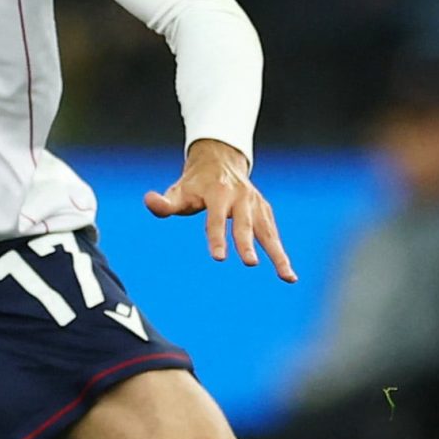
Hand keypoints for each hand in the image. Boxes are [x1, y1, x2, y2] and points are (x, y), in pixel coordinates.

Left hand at [144, 140, 296, 281]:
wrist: (221, 161)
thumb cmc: (195, 184)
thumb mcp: (178, 190)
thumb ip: (164, 203)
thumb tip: (149, 201)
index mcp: (218, 193)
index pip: (216, 219)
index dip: (216, 237)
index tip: (218, 257)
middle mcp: (240, 197)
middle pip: (244, 225)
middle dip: (246, 244)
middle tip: (249, 263)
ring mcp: (255, 204)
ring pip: (267, 232)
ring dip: (278, 255)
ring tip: (287, 277)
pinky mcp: (265, 211)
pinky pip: (273, 235)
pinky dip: (282, 254)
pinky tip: (289, 275)